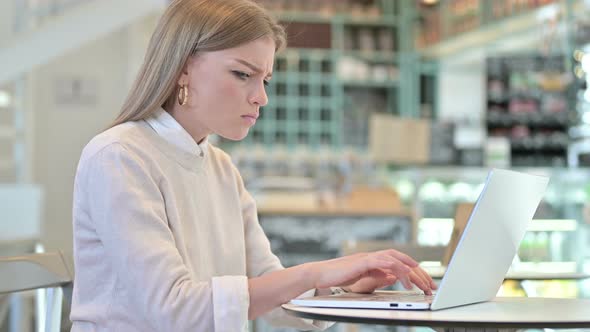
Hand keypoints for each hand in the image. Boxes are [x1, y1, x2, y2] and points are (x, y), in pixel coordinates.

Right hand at [307, 249, 435, 293]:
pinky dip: (397, 269)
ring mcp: (369, 257)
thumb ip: (380, 276)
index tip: (426, 282)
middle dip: (419, 272)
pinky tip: (405, 279)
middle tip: (430, 285)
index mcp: (375, 260)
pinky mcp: (363, 261)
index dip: (414, 271)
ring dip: (411, 272)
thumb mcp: (364, 279)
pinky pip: (384, 262)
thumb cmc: (339, 277)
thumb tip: (394, 277)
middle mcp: (374, 256)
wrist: (321, 274)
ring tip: (421, 285)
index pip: (400, 262)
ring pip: (396, 259)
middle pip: (402, 258)